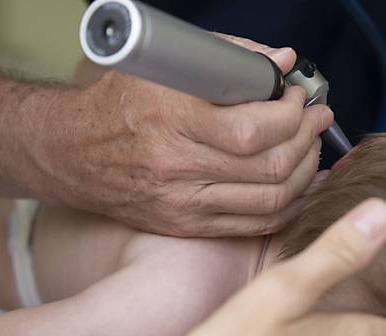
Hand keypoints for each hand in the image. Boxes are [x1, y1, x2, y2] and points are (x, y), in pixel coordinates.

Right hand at [42, 36, 330, 236]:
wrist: (70, 154)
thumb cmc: (116, 105)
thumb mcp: (161, 68)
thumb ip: (226, 59)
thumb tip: (281, 62)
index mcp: (171, 120)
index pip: (255, 129)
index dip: (291, 114)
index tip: (297, 97)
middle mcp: (177, 166)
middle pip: (270, 166)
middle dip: (307, 139)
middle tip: (316, 119)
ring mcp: (182, 202)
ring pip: (270, 199)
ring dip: (305, 172)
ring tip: (311, 148)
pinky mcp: (185, 225)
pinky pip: (253, 224)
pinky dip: (287, 206)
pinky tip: (298, 185)